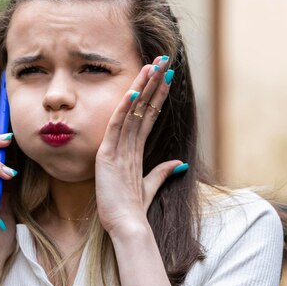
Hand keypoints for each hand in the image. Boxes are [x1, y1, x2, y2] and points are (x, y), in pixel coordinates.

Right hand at [95, 56, 186, 238]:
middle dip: (151, 83)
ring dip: (141, 88)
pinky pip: (117, 127)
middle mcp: (123, 144)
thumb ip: (162, 172)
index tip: (167, 77)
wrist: (125, 224)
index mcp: (133, 150)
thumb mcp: (152, 186)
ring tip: (151, 66)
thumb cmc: (133, 207)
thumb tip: (180, 162)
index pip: (147, 116)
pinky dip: (124, 108)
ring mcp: (114, 148)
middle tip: (160, 60)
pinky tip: (132, 91)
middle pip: (139, 107)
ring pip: (129, 111)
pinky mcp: (106, 155)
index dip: (157, 95)